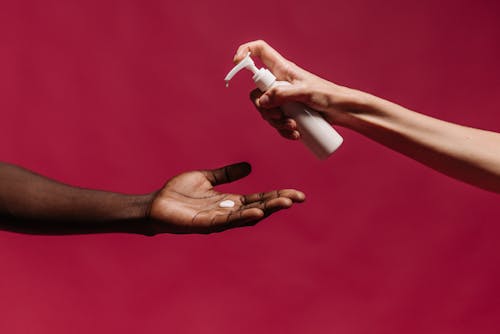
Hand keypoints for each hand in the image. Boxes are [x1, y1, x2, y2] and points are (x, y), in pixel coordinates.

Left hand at [149, 162, 304, 233]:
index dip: (276, 195)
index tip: (295, 193)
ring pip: (247, 216)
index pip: (258, 199)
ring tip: (285, 203)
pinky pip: (227, 221)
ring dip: (267, 210)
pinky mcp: (205, 224)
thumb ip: (226, 174)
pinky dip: (243, 217)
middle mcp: (227, 212)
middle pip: (258, 207)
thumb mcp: (206, 178)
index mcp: (229, 202)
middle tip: (298, 198)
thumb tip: (248, 167)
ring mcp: (217, 219)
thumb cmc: (178, 193)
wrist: (155, 204)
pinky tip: (257, 213)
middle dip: (278, 203)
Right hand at [233, 40, 362, 139]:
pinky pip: (277, 122)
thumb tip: (262, 101)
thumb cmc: (328, 96)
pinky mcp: (289, 112)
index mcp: (282, 69)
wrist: (342, 111)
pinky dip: (283, 131)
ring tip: (293, 128)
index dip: (246, 52)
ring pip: (266, 111)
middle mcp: (280, 83)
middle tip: (279, 117)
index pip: (259, 51)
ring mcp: (283, 98)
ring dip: (276, 124)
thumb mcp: (305, 93)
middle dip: (264, 109)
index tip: (237, 62)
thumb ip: (283, 94)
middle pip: (256, 92)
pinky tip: (294, 135)